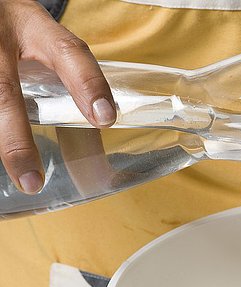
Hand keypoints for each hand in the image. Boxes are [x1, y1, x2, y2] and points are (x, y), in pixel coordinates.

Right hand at [0, 0, 114, 193]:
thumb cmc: (20, 31)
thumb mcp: (44, 40)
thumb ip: (70, 79)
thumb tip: (100, 140)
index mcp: (33, 26)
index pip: (67, 52)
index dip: (87, 83)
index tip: (105, 118)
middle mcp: (0, 34)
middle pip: (3, 90)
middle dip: (16, 140)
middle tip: (32, 182)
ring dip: (3, 140)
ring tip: (18, 180)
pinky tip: (4, 163)